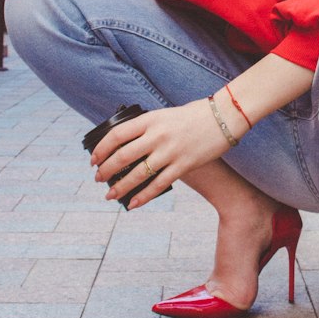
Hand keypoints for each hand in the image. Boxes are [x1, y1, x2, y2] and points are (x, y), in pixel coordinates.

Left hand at [89, 98, 239, 208]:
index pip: (116, 135)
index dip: (101, 149)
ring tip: (110, 195)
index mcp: (150, 119)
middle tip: (98, 179)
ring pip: (138, 174)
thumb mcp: (165, 114)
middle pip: (123, 156)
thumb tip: (128, 143)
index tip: (93, 159)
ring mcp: (170, 151)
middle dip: (106, 170)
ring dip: (120, 186)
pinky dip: (143, 196)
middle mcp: (157, 135)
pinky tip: (133, 203)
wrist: (225, 116)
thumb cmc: (195, 114)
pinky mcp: (184, 165)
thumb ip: (148, 127)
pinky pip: (159, 185)